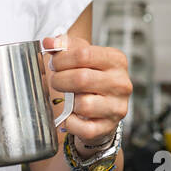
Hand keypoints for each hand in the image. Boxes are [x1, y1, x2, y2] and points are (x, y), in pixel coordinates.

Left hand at [41, 34, 130, 154]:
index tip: (54, 64)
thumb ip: (64, 46)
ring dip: (67, 102)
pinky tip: (71, 115)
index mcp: (116, 60)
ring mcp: (117, 107)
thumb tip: (49, 42)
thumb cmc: (90, 77)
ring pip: (83, 104)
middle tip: (55, 81)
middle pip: (81, 78)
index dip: (62, 59)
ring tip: (67, 98)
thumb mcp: (81, 57)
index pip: (84, 53)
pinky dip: (71, 123)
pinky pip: (84, 128)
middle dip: (59, 80)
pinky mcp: (109, 127)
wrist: (102, 109)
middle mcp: (121, 83)